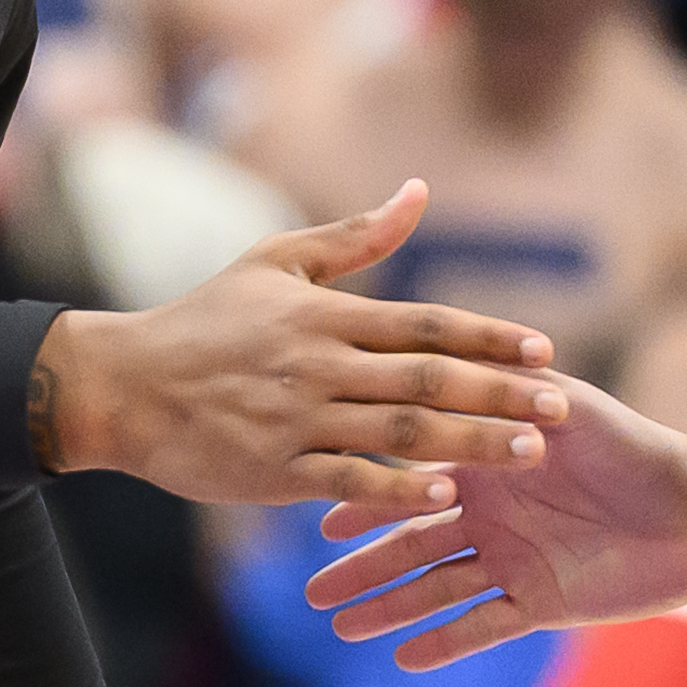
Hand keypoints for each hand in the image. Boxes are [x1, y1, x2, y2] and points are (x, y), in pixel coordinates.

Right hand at [41, 181, 562, 517]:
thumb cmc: (203, 321)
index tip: (544, 350)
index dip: (490, 336)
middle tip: (562, 406)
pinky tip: (446, 496)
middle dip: (502, 392)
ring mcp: (297, 419)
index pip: (426, 322)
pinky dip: (398, 488)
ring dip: (471, 441)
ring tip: (528, 450)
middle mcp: (319, 364)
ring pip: (401, 430)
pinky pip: (347, 482)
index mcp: (324, 315)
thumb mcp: (275, 262)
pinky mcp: (274, 470)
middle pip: (429, 377)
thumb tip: (420, 190)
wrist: (123, 386)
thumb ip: (354, 236)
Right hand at [304, 374, 686, 666]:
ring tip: (340, 629)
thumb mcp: (564, 406)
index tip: (316, 519)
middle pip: (410, 545)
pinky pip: (483, 626)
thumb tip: (441, 364)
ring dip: (389, 609)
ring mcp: (512, 561)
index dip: (363, 501)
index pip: (409, 484)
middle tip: (309, 593)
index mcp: (487, 468)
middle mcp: (490, 516)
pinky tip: (401, 657)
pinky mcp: (542, 603)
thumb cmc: (633, 444)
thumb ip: (502, 394)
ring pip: (436, 589)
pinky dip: (444, 642)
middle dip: (360, 568)